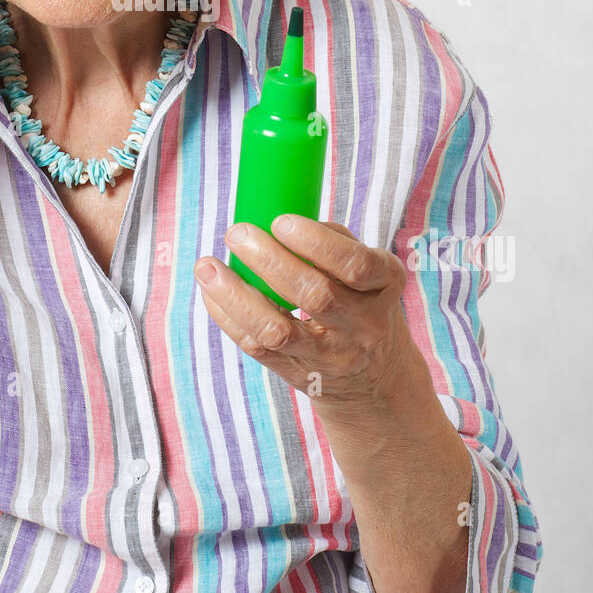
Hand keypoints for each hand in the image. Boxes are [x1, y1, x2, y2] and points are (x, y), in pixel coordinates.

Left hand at [194, 215, 414, 409]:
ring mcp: (332, 356)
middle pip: (315, 295)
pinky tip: (212, 293)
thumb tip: (274, 216)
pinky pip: (258, 348)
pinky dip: (229, 317)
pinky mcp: (301, 374)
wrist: (375, 376)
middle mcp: (364, 324)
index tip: (279, 221)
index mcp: (385, 283)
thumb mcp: (367, 270)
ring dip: (236, 295)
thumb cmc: (361, 300)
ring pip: (278, 330)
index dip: (315, 242)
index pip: (355, 264)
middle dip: (268, 260)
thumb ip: (331, 241)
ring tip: (207, 266)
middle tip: (237, 233)